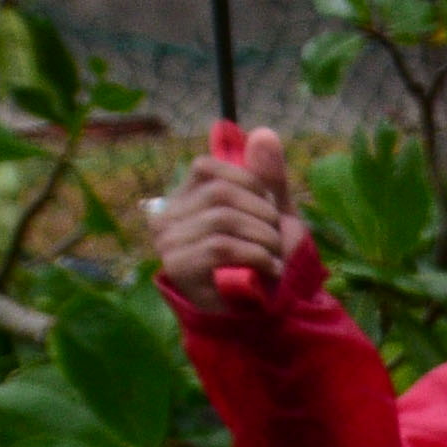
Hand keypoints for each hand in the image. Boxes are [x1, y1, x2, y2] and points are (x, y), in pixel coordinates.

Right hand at [149, 119, 311, 311]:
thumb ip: (268, 177)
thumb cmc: (262, 260)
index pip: (206, 167)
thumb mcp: (271, 214)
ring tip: (278, 256)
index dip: (247, 181)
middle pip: (219, 193)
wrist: (259, 314)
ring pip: (222, 219)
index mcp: (183, 198)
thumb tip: (264, 132)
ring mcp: (168, 243)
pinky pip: (220, 246)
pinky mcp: (178, 268)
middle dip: (261, 213)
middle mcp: (167, 217)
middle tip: (280, 238)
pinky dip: (256, 255)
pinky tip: (270, 269)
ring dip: (263, 237)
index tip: (269, 206)